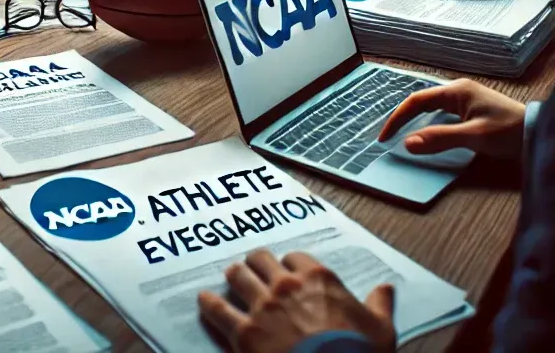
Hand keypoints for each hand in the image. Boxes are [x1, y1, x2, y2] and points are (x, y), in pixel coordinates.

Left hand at [198, 250, 395, 352]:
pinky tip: (204, 301)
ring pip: (237, 275)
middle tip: (255, 272)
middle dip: (258, 265)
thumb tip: (386, 288)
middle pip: (261, 259)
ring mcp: (262, 307)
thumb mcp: (381, 331)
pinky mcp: (244, 332)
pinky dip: (209, 304)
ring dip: (234, 277)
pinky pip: (218, 309)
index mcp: (318, 279)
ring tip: (232, 280)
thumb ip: (379, 305)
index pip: (295, 258)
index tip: (289, 274)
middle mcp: (286, 285)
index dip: (291, 267)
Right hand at [378, 77, 526, 159]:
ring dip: (417, 120)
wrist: (541, 133)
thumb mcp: (473, 137)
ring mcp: (467, 99)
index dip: (397, 117)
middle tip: (391, 135)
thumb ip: (440, 139)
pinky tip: (430, 133)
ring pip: (433, 108)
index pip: (416, 101)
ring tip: (404, 134)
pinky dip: (431, 123)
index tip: (386, 136)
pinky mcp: (474, 109)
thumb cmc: (510, 131)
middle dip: (404, 117)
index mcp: (455, 91)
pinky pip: (443, 113)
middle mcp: (458, 91)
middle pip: (422, 101)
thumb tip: (408, 144)